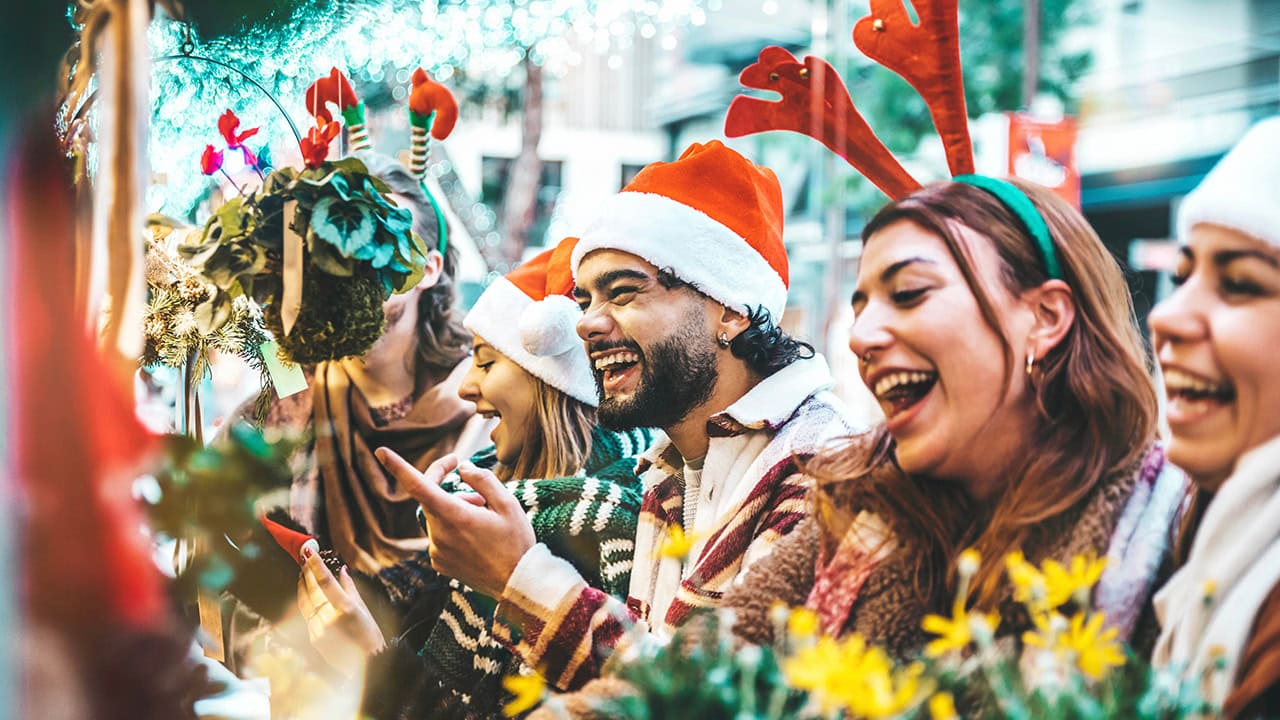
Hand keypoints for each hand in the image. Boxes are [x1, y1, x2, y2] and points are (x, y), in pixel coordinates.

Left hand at [297, 548, 384, 675]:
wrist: (367, 662)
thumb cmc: (368, 632)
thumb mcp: (362, 607)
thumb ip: (349, 587)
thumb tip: (342, 569)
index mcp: (345, 607)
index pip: (325, 581)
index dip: (315, 565)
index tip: (307, 551)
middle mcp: (330, 617)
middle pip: (311, 590)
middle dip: (306, 572)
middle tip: (302, 558)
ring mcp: (319, 628)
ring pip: (305, 603)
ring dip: (302, 587)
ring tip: (302, 574)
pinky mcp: (313, 638)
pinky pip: (307, 616)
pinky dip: (307, 605)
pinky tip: (309, 596)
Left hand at [376, 449, 535, 597]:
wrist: (517, 585)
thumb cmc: (516, 542)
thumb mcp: (508, 504)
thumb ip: (482, 480)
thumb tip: (462, 469)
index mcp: (454, 516)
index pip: (418, 486)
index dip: (398, 467)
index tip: (380, 451)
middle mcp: (439, 534)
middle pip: (431, 498)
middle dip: (449, 486)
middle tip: (473, 485)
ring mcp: (436, 551)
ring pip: (438, 517)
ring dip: (455, 509)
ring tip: (484, 516)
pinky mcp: (439, 563)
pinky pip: (440, 535)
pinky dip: (454, 528)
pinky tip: (477, 536)